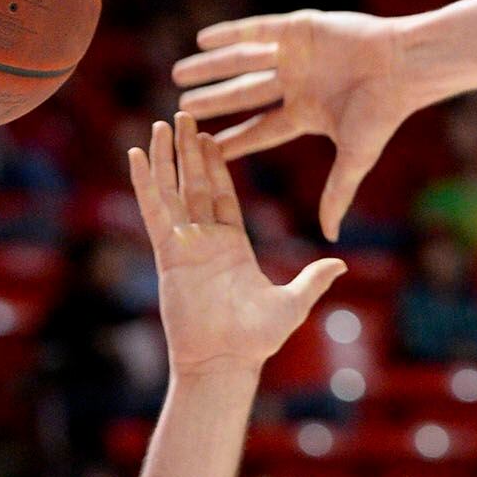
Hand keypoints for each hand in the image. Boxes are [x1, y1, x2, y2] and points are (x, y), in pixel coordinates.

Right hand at [129, 114, 345, 379]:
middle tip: (184, 116)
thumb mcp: (293, 303)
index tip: (211, 137)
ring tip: (160, 125)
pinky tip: (136, 155)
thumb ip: (313, 279)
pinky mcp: (168, 253)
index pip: (223, 196)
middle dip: (190, 151)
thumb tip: (340, 264)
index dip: (217, 165)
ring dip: (166, 158)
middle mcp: (206, 241)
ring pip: (172, 191)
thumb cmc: (257, 340)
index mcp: (233, 246)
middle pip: (196, 185)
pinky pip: (154, 210)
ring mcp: (184, 245)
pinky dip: (145, 183)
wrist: (225, 361)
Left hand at [171, 8, 412, 238]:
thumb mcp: (354, 158)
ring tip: (179, 74)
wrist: (404, 66)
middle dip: (213, 101)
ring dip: (211, 68)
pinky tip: (202, 40)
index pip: (261, 129)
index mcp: (306, 114)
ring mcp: (296, 55)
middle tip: (180, 108)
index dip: (233, 138)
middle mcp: (296, 84)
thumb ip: (337, 193)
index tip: (203, 148)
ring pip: (243, 63)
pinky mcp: (298, 27)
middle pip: (244, 95)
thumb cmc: (383, 113)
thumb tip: (329, 237)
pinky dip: (230, 34)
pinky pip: (255, 30)